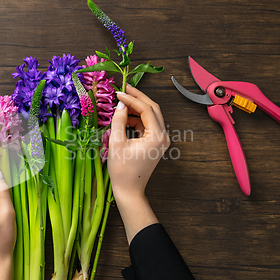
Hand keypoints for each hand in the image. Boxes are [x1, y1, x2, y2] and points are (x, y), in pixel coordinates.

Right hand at [108, 85, 169, 241]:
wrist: (129, 190)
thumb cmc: (122, 170)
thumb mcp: (116, 142)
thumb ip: (119, 120)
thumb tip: (121, 104)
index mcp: (157, 136)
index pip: (146, 109)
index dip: (132, 98)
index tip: (118, 93)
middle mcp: (163, 136)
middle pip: (153, 109)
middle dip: (138, 98)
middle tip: (124, 89)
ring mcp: (161, 140)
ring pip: (151, 116)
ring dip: (137, 108)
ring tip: (121, 103)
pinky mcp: (156, 143)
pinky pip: (148, 125)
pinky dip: (137, 119)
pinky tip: (125, 117)